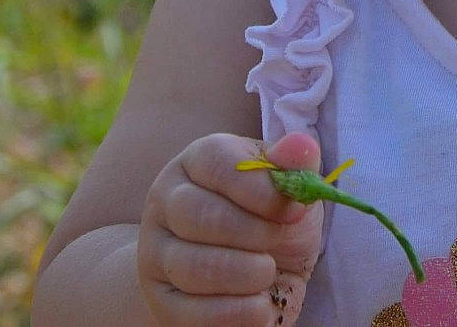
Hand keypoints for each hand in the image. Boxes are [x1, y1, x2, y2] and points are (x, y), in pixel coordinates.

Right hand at [139, 131, 327, 324]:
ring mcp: (156, 254)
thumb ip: (294, 167)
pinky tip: (259, 304)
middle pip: (197, 214)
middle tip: (278, 240)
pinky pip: (191, 312)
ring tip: (268, 271)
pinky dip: (236, 312)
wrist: (244, 275)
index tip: (293, 211)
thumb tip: (301, 147)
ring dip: (245, 274)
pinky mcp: (161, 301)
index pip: (216, 162)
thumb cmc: (268, 220)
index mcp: (197, 162)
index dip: (259, 188)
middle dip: (252, 232)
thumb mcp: (287, 188)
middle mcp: (166, 203)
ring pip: (191, 266)